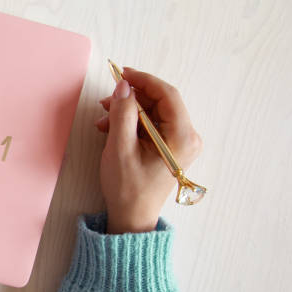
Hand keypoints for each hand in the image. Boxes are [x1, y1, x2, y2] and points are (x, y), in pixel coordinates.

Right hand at [94, 68, 202, 233]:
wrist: (132, 218)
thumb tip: (123, 86)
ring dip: (128, 110)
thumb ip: (122, 113)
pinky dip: (132, 121)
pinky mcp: (169, 147)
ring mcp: (180, 143)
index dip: (144, 80)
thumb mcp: (120, 148)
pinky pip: (151, 124)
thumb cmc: (127, 188)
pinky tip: (111, 127)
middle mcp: (187, 137)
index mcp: (182, 137)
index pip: (168, 95)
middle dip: (132, 97)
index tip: (122, 74)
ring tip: (104, 117)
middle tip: (108, 99)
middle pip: (161, 102)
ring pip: (153, 112)